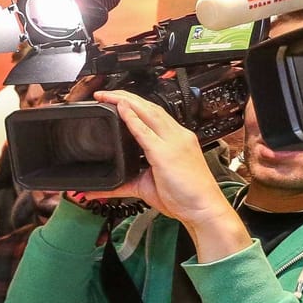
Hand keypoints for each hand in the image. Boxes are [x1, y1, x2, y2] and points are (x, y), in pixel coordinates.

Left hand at [92, 91, 227, 217]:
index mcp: (177, 141)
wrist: (205, 210)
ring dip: (126, 102)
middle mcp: (177, 137)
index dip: (135, 104)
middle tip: (105, 93)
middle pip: (150, 108)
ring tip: (107, 95)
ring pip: (148, 113)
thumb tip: (98, 190)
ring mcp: (173, 143)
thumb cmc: (184, 197)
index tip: (117, 99)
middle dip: (127, 97)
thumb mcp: (147, 187)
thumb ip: (121, 186)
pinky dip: (132, 118)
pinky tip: (120, 108)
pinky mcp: (166, 153)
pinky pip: (145, 131)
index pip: (154, 115)